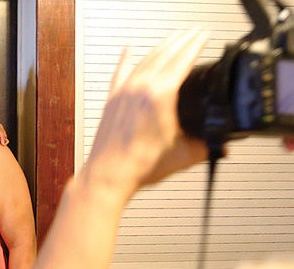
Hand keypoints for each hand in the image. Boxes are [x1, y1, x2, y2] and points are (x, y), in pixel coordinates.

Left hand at [82, 29, 209, 199]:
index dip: (196, 45)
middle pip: (164, 54)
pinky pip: (120, 71)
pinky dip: (126, 59)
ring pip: (145, 60)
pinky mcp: (112, 99)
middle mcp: (140, 88)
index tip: (204, 36)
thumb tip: (219, 145)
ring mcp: (124, 92)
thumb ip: (205, 147)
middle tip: (193, 33)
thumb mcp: (182, 155)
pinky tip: (128, 49)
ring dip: (160, 47)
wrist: (109, 174)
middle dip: (181, 41)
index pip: (183, 60)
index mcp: (160, 96)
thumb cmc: (138, 166)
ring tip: (172, 39)